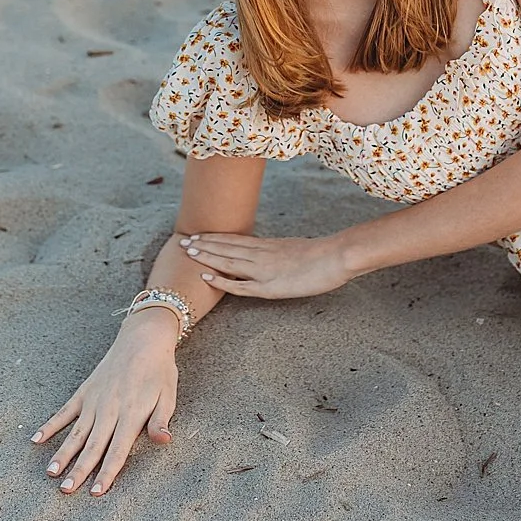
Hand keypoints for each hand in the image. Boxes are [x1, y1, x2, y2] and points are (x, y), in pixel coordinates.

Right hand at [32, 310, 178, 497]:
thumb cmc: (159, 371)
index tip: (96, 492)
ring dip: (62, 453)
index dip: (107, 472)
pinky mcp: (84, 392)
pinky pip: (64, 412)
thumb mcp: (168, 396)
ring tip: (51, 473)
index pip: (118, 450)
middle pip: (92, 446)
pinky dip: (50, 426)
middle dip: (79, 470)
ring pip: (76, 433)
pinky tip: (36, 440)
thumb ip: (161, 420)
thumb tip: (163, 441)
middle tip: (66, 490)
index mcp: (131, 415)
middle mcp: (109, 410)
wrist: (142, 339)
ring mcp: (93, 401)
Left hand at [179, 231, 350, 300]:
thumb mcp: (298, 249)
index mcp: (269, 245)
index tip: (199, 234)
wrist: (336, 256)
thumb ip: (283, 252)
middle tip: (183, 241)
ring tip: (187, 252)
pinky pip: (240, 285)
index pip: (236, 239)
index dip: (216, 237)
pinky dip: (221, 281)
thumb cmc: (325, 255)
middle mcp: (262, 254)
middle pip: (227, 247)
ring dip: (207, 256)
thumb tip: (278, 255)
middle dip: (204, 244)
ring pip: (228, 261)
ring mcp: (263, 269)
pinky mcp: (269, 287)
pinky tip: (206, 278)